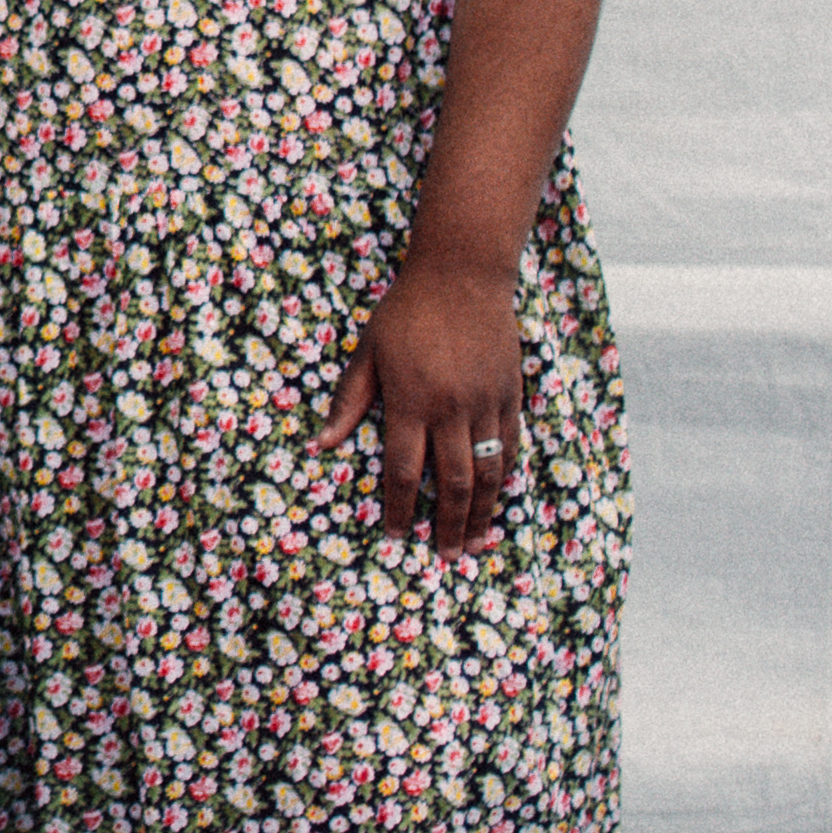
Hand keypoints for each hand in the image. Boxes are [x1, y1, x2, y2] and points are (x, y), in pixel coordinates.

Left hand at [322, 257, 522, 557]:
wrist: (462, 274)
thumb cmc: (406, 312)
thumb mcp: (367, 353)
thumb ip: (349, 402)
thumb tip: (322, 445)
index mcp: (411, 403)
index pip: (404, 472)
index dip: (401, 509)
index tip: (398, 536)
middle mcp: (451, 410)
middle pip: (453, 484)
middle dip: (449, 526)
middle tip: (447, 558)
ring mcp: (486, 403)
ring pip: (487, 472)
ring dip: (483, 512)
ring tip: (477, 543)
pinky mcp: (510, 393)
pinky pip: (510, 445)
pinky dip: (504, 475)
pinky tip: (498, 497)